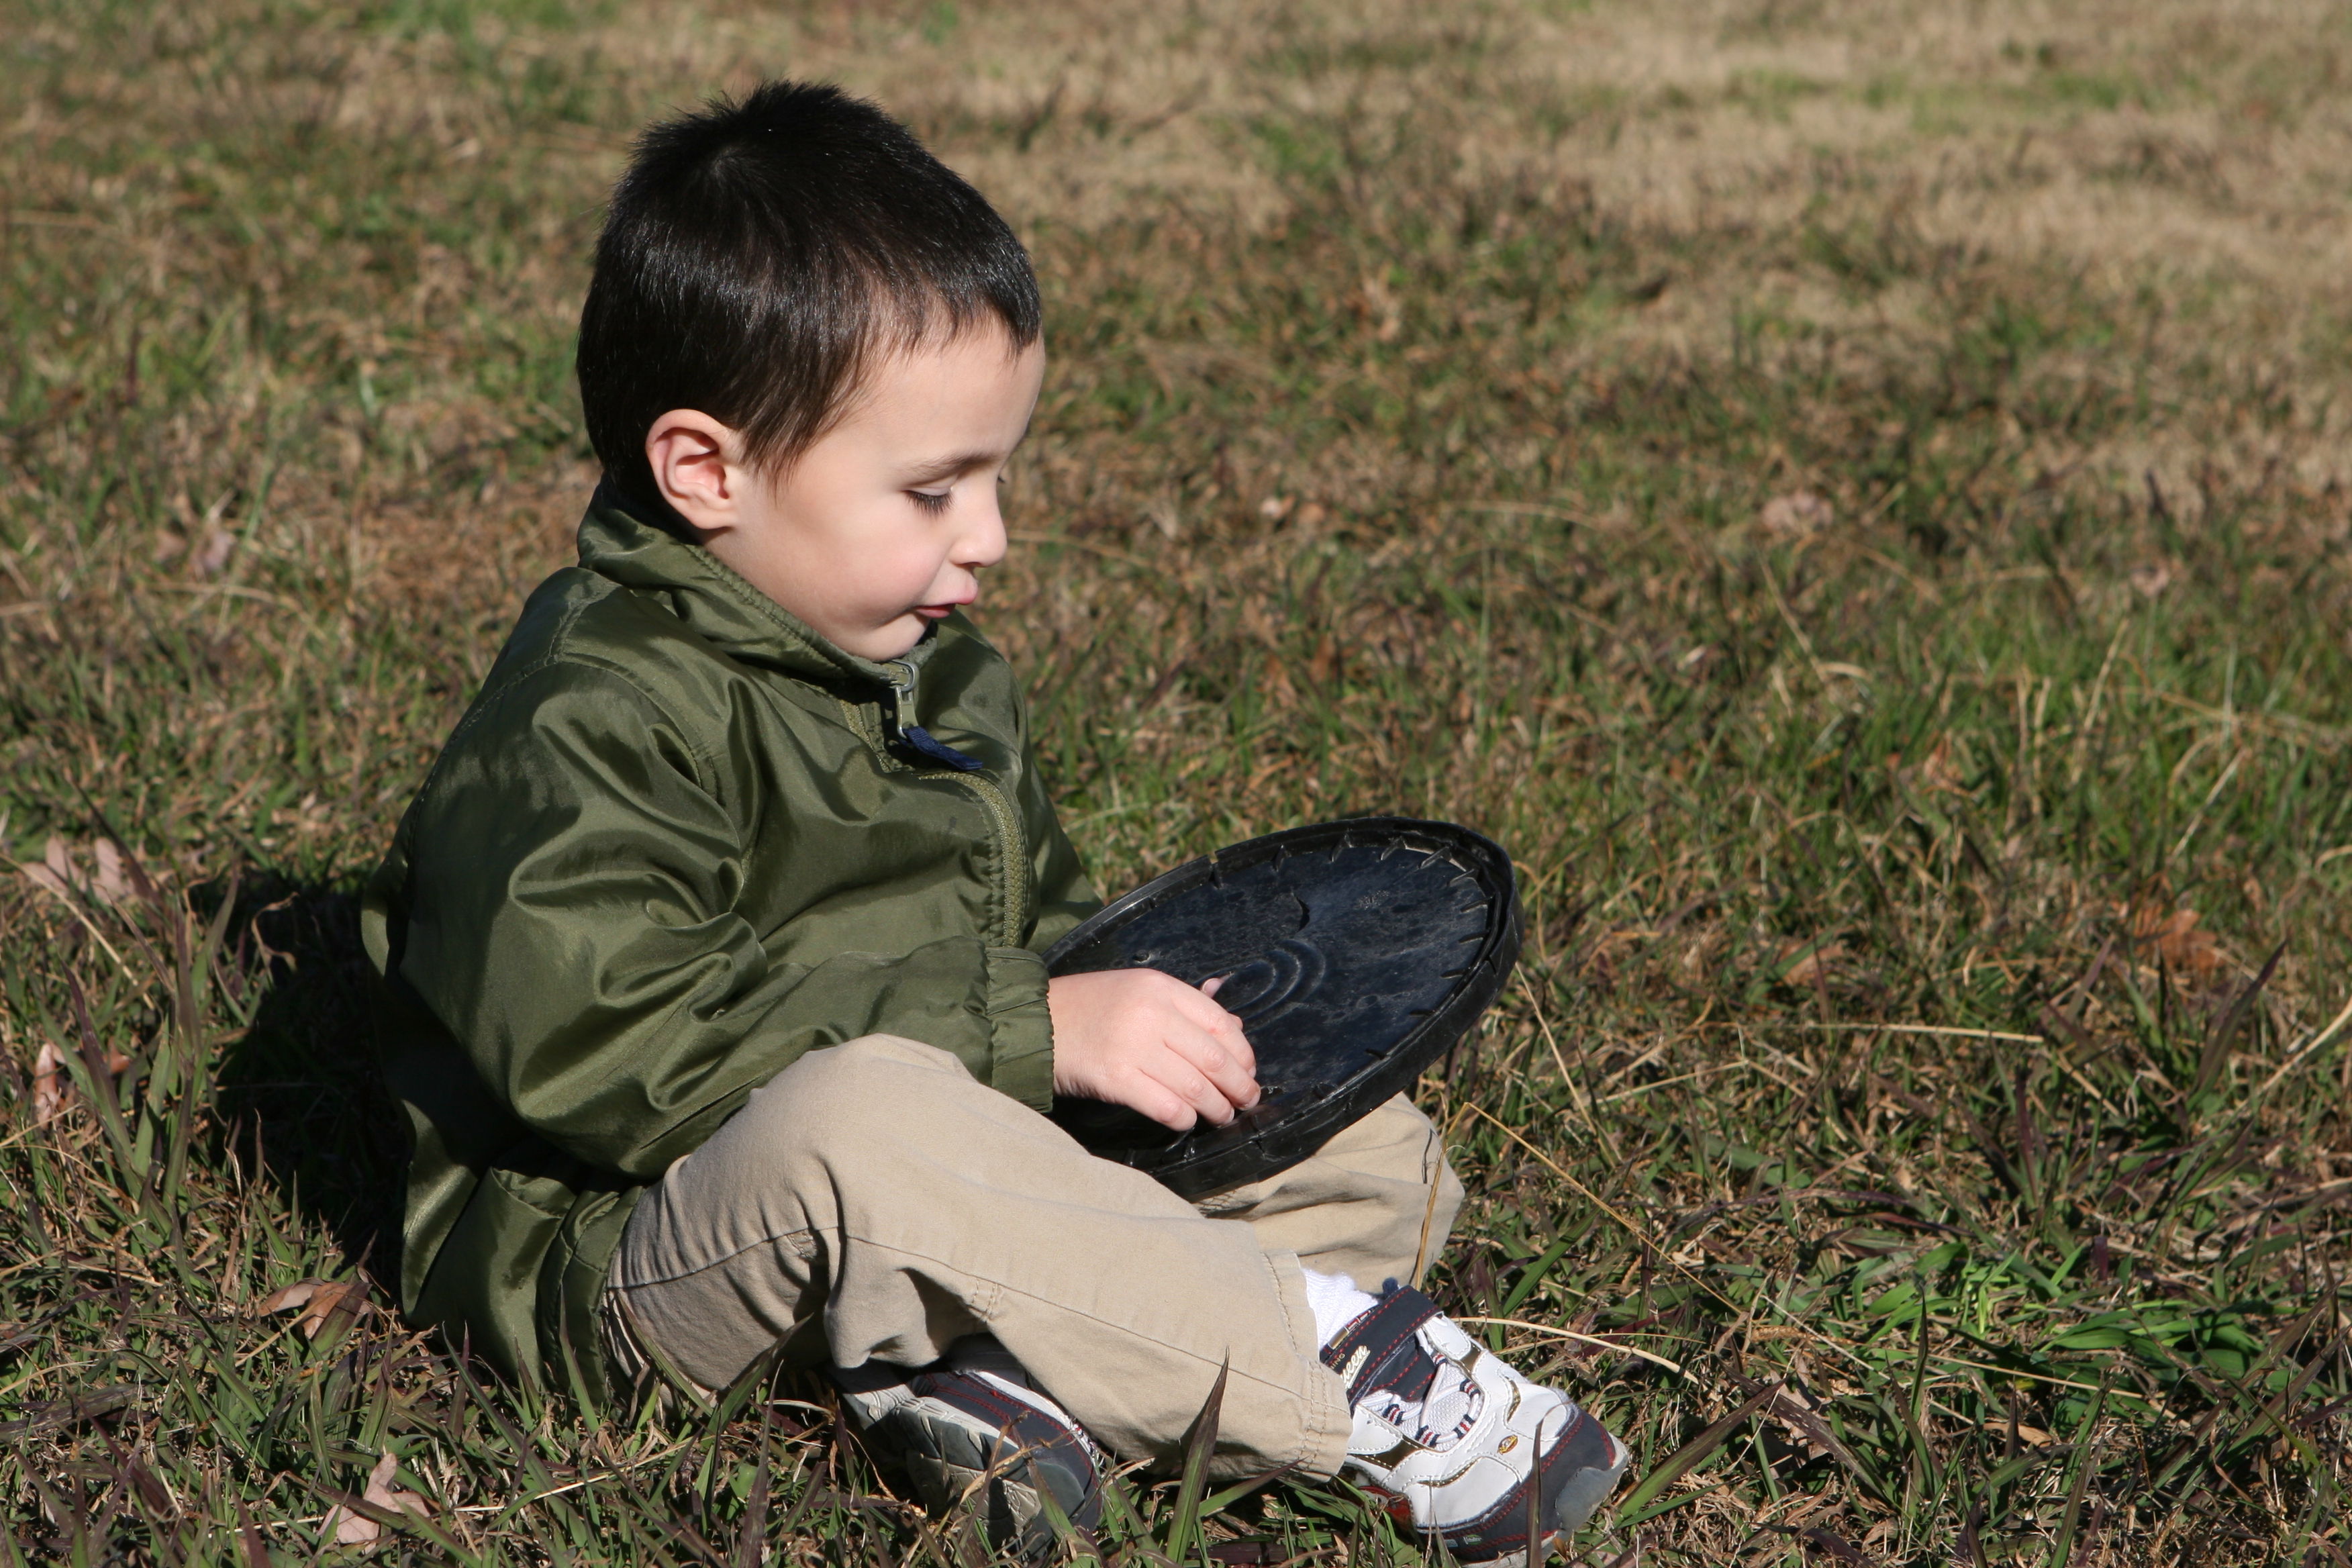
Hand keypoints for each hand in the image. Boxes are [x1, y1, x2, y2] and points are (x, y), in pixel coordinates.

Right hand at [1047, 969, 1259, 1130]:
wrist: (1036, 1023)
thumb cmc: (1090, 1008)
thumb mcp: (1138, 991)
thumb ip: (1185, 1007)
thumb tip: (1236, 1030)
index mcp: (1160, 987)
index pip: (1221, 1022)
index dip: (1243, 1053)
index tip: (1248, 1070)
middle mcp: (1151, 1013)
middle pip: (1214, 1058)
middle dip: (1239, 1086)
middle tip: (1246, 1100)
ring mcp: (1132, 1046)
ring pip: (1195, 1086)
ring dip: (1216, 1107)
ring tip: (1221, 1115)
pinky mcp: (1114, 1078)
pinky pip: (1165, 1106)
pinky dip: (1183, 1118)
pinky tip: (1186, 1121)